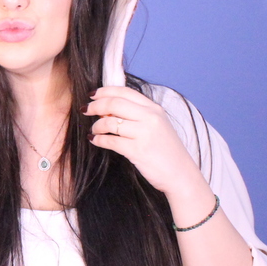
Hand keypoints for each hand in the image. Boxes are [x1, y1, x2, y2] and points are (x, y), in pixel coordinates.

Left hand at [83, 86, 207, 200]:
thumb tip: (107, 109)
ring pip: (109, 122)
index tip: (92, 95)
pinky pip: (110, 141)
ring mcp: (144, 133)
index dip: (105, 91)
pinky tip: (94, 140)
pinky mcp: (137, 150)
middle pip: (114, 103)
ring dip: (96, 126)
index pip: (125, 92)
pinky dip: (98, 139)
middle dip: (95, 106)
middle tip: (85, 110)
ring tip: (93, 130)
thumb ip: (137, 114)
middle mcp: (150, 117)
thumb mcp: (157, 125)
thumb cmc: (166, 150)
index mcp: (154, 108)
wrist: (181, 174)